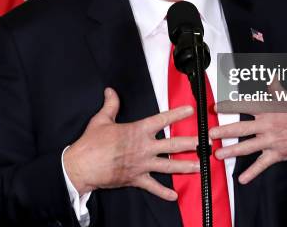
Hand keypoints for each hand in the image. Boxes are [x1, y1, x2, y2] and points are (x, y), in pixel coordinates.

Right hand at [64, 88, 199, 199]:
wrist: (82, 166)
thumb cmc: (91, 143)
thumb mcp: (101, 120)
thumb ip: (110, 105)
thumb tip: (110, 91)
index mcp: (137, 131)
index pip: (162, 120)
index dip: (177, 114)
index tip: (190, 111)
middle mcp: (143, 147)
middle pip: (173, 145)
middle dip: (191, 143)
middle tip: (205, 142)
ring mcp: (142, 164)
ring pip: (169, 166)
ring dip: (185, 166)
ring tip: (199, 166)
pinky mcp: (136, 179)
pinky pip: (153, 187)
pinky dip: (164, 192)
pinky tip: (174, 195)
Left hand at [209, 80, 286, 184]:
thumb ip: (278, 90)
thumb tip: (271, 77)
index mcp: (270, 110)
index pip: (245, 106)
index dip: (229, 106)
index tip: (216, 107)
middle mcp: (268, 125)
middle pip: (240, 128)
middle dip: (223, 131)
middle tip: (210, 133)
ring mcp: (271, 141)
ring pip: (247, 147)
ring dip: (231, 151)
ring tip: (217, 154)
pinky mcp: (278, 154)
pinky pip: (262, 165)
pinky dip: (252, 173)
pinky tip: (242, 179)